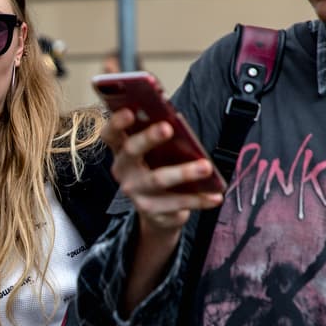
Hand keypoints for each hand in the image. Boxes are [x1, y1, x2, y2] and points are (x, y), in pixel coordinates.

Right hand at [102, 108, 223, 235]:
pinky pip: (177, 204)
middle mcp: (124, 171)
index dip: (117, 122)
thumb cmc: (159, 170)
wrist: (159, 212)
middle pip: (131, 151)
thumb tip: (176, 116)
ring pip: (158, 179)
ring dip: (183, 172)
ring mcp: (136, 192)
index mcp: (121, 150)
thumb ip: (160, 133)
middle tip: (167, 128)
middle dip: (148, 138)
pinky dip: (199, 199)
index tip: (129, 112)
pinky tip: (215, 195)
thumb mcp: (156, 152)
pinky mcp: (151, 211)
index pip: (111, 133)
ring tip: (206, 167)